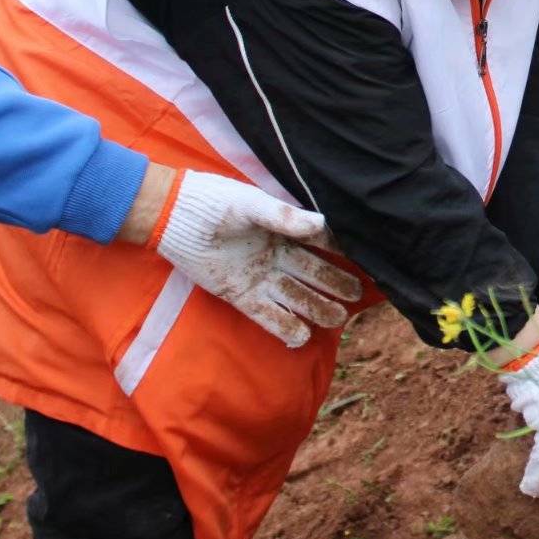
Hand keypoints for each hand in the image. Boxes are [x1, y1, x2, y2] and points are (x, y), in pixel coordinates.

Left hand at [150, 171, 353, 348]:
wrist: (174, 216)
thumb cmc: (213, 201)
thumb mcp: (250, 203)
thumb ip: (284, 216)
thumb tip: (322, 225)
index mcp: (282, 228)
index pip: (320, 242)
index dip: (341, 251)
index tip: (365, 261)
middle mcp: (275, 254)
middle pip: (312, 273)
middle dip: (334, 284)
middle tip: (356, 296)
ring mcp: (258, 276)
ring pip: (295, 296)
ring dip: (316, 308)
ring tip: (338, 319)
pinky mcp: (239, 294)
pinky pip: (267, 315)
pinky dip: (284, 326)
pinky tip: (302, 337)